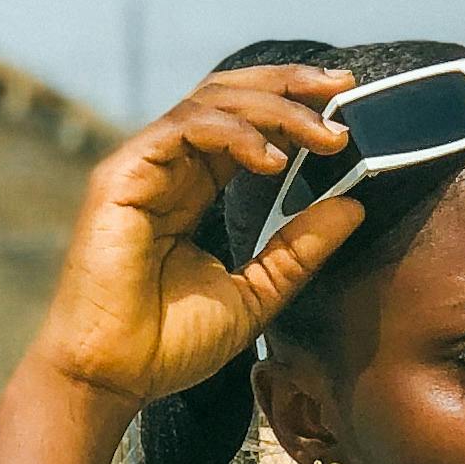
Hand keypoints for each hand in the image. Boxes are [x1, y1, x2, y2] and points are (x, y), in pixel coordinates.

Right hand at [34, 64, 360, 410]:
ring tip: (322, 135)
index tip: (345, 105)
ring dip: (274, 110)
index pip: (244, 125)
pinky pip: (182, 129)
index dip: (293, 107)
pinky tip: (274, 158)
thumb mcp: (255, 293)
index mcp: (191, 188)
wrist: (110, 378)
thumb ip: (299, 249)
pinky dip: (234, 134)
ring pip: (210, 102)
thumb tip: (354, 205)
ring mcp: (141, 168)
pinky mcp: (121, 177)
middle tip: (343, 89)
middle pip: (228, 96)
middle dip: (289, 85)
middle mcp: (166, 168)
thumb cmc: (167, 344)